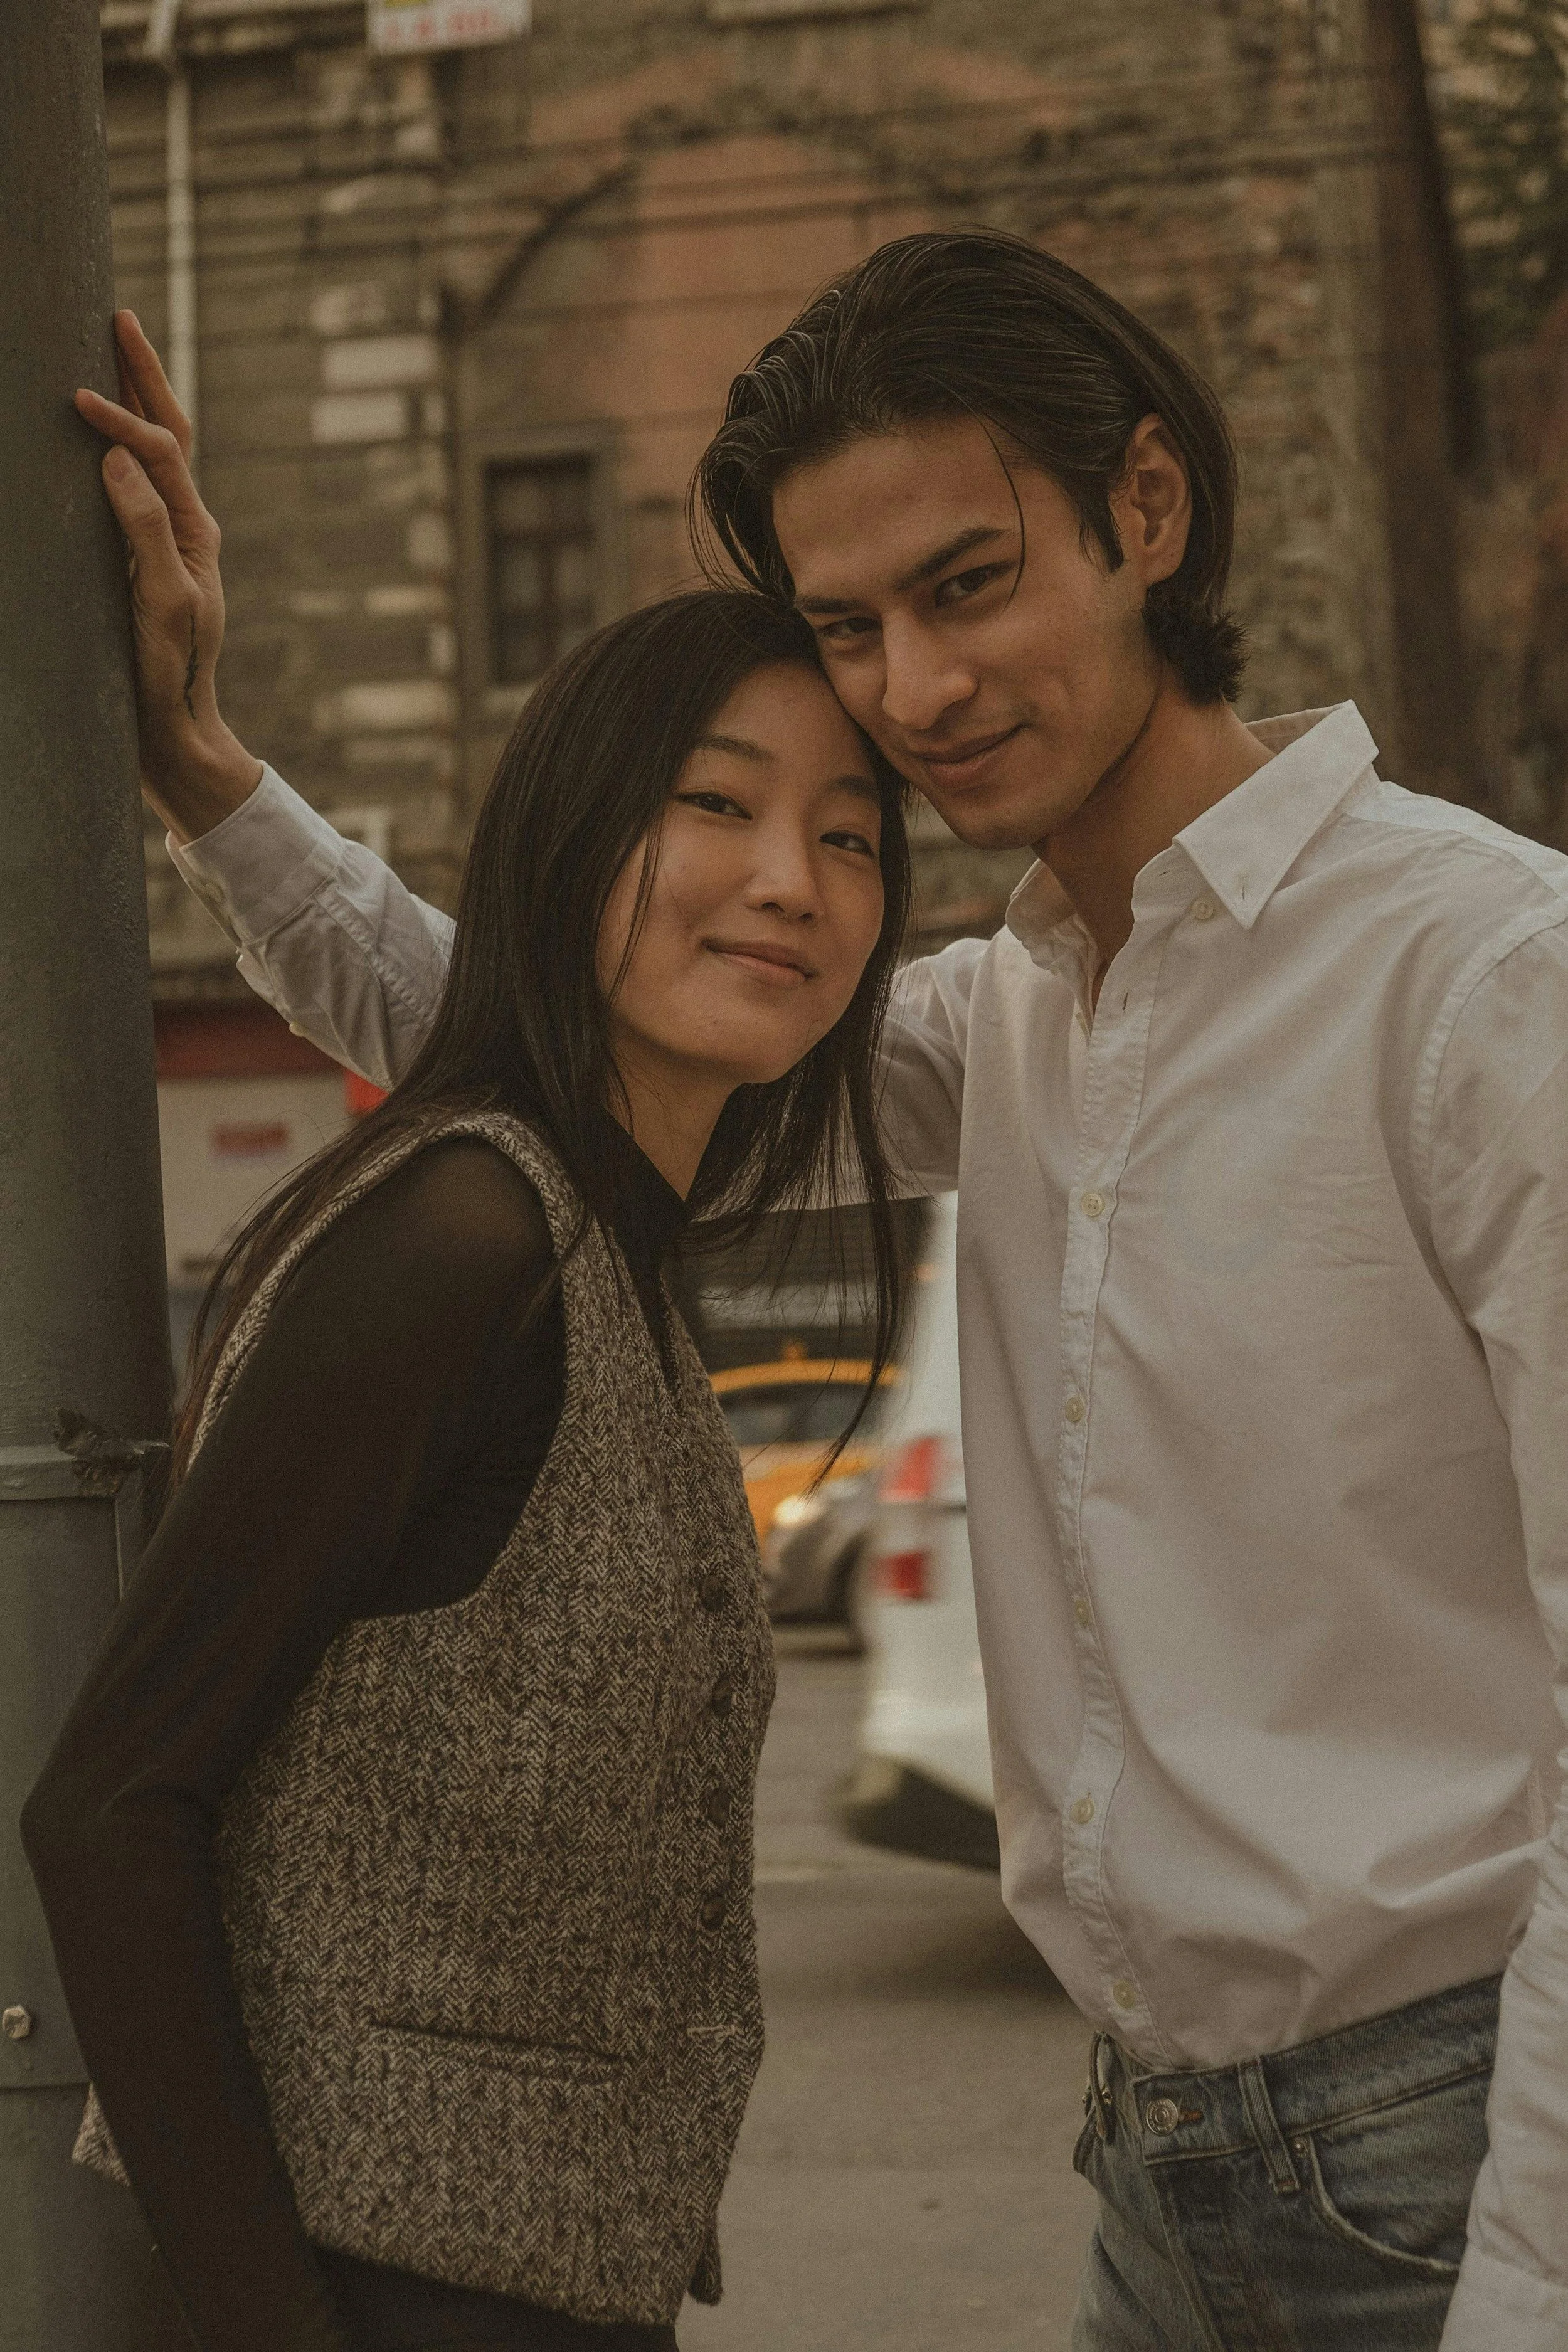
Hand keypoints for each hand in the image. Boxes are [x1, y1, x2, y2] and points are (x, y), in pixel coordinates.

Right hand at [76, 311, 262, 841]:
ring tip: (109, 354)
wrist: (173, 728)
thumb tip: (117, 456)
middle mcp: (185, 528)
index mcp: (194, 531)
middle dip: (143, 375)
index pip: (161, 450)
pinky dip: (117, 448)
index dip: (122, 417)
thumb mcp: (163, 600)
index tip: (75, 394)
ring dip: (134, 401)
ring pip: (153, 456)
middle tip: (118, 318)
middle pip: (169, 434)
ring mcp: (167, 543)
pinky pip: (134, 488)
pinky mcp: (144, 561)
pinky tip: (94, 433)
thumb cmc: (172, 671)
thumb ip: (144, 528)